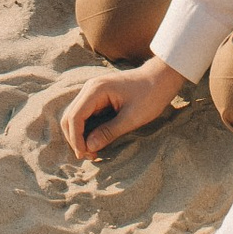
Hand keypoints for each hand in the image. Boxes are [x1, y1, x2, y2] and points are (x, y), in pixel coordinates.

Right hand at [59, 60, 185, 161]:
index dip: (76, 139)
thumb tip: (88, 147)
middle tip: (89, 156)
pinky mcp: (98, 97)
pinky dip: (86, 129)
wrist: (162, 77)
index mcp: (96, 90)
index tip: (85, 155)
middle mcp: (90, 88)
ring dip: (79, 135)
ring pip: (75, 116)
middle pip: (70, 116)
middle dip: (75, 138)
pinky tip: (95, 141)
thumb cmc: (151, 95)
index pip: (75, 117)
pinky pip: (85, 115)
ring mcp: (93, 92)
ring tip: (92, 152)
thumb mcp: (132, 117)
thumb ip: (109, 132)